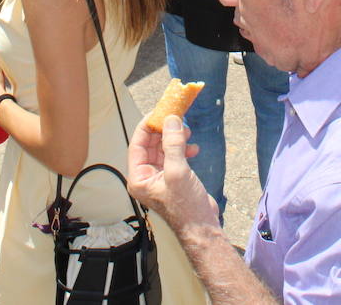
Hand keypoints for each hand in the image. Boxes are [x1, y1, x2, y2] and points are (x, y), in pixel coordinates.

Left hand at [126, 116, 213, 231]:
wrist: (203, 228)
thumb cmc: (186, 207)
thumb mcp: (177, 171)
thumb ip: (173, 144)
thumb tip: (171, 120)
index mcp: (138, 178)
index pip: (138, 144)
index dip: (147, 126)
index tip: (158, 111)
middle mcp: (146, 177)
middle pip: (151, 145)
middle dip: (164, 131)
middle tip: (176, 117)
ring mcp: (160, 177)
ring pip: (164, 149)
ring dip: (175, 139)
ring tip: (188, 133)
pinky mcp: (174, 178)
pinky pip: (174, 156)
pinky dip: (183, 150)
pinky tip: (194, 149)